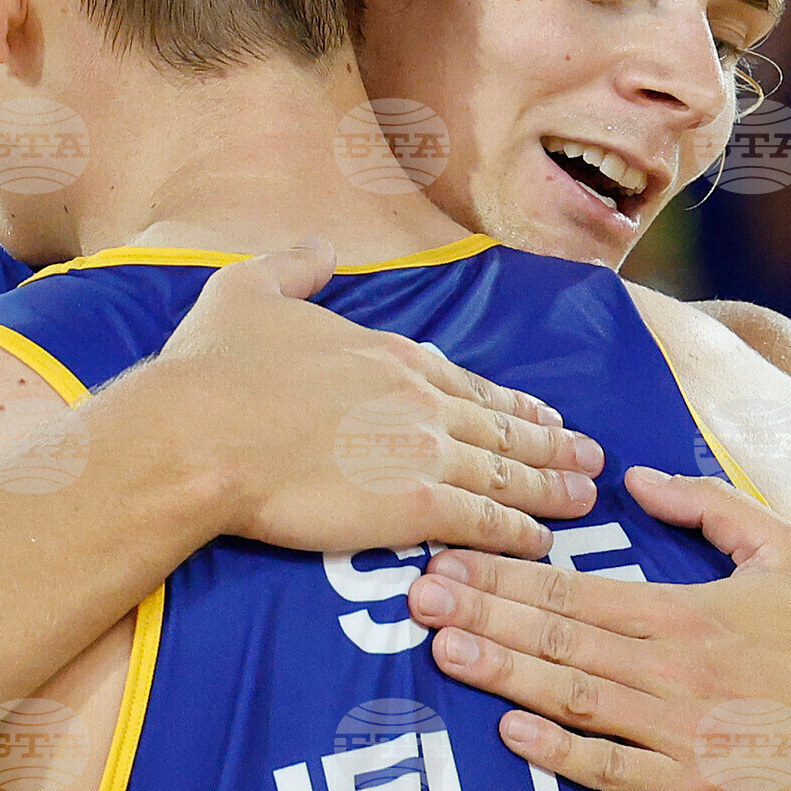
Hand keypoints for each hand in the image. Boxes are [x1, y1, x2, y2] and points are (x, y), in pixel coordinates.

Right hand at [158, 242, 601, 561]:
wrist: (198, 434)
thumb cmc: (212, 370)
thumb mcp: (248, 291)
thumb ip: (293, 267)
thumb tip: (318, 248)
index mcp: (390, 354)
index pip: (469, 380)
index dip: (510, 400)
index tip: (542, 412)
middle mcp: (421, 399)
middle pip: (504, 425)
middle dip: (553, 443)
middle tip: (592, 456)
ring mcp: (423, 452)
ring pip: (508, 472)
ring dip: (551, 487)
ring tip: (584, 499)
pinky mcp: (413, 505)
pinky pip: (484, 520)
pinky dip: (518, 533)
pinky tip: (541, 542)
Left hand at [408, 461, 790, 790]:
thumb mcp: (783, 552)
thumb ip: (709, 505)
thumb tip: (636, 475)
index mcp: (684, 611)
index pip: (575, 589)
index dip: (504, 573)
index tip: (444, 557)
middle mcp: (673, 668)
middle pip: (561, 636)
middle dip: (483, 612)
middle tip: (415, 595)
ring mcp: (679, 732)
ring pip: (575, 696)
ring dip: (506, 672)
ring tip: (443, 649)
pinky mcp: (690, 790)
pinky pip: (613, 770)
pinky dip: (561, 753)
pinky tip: (512, 734)